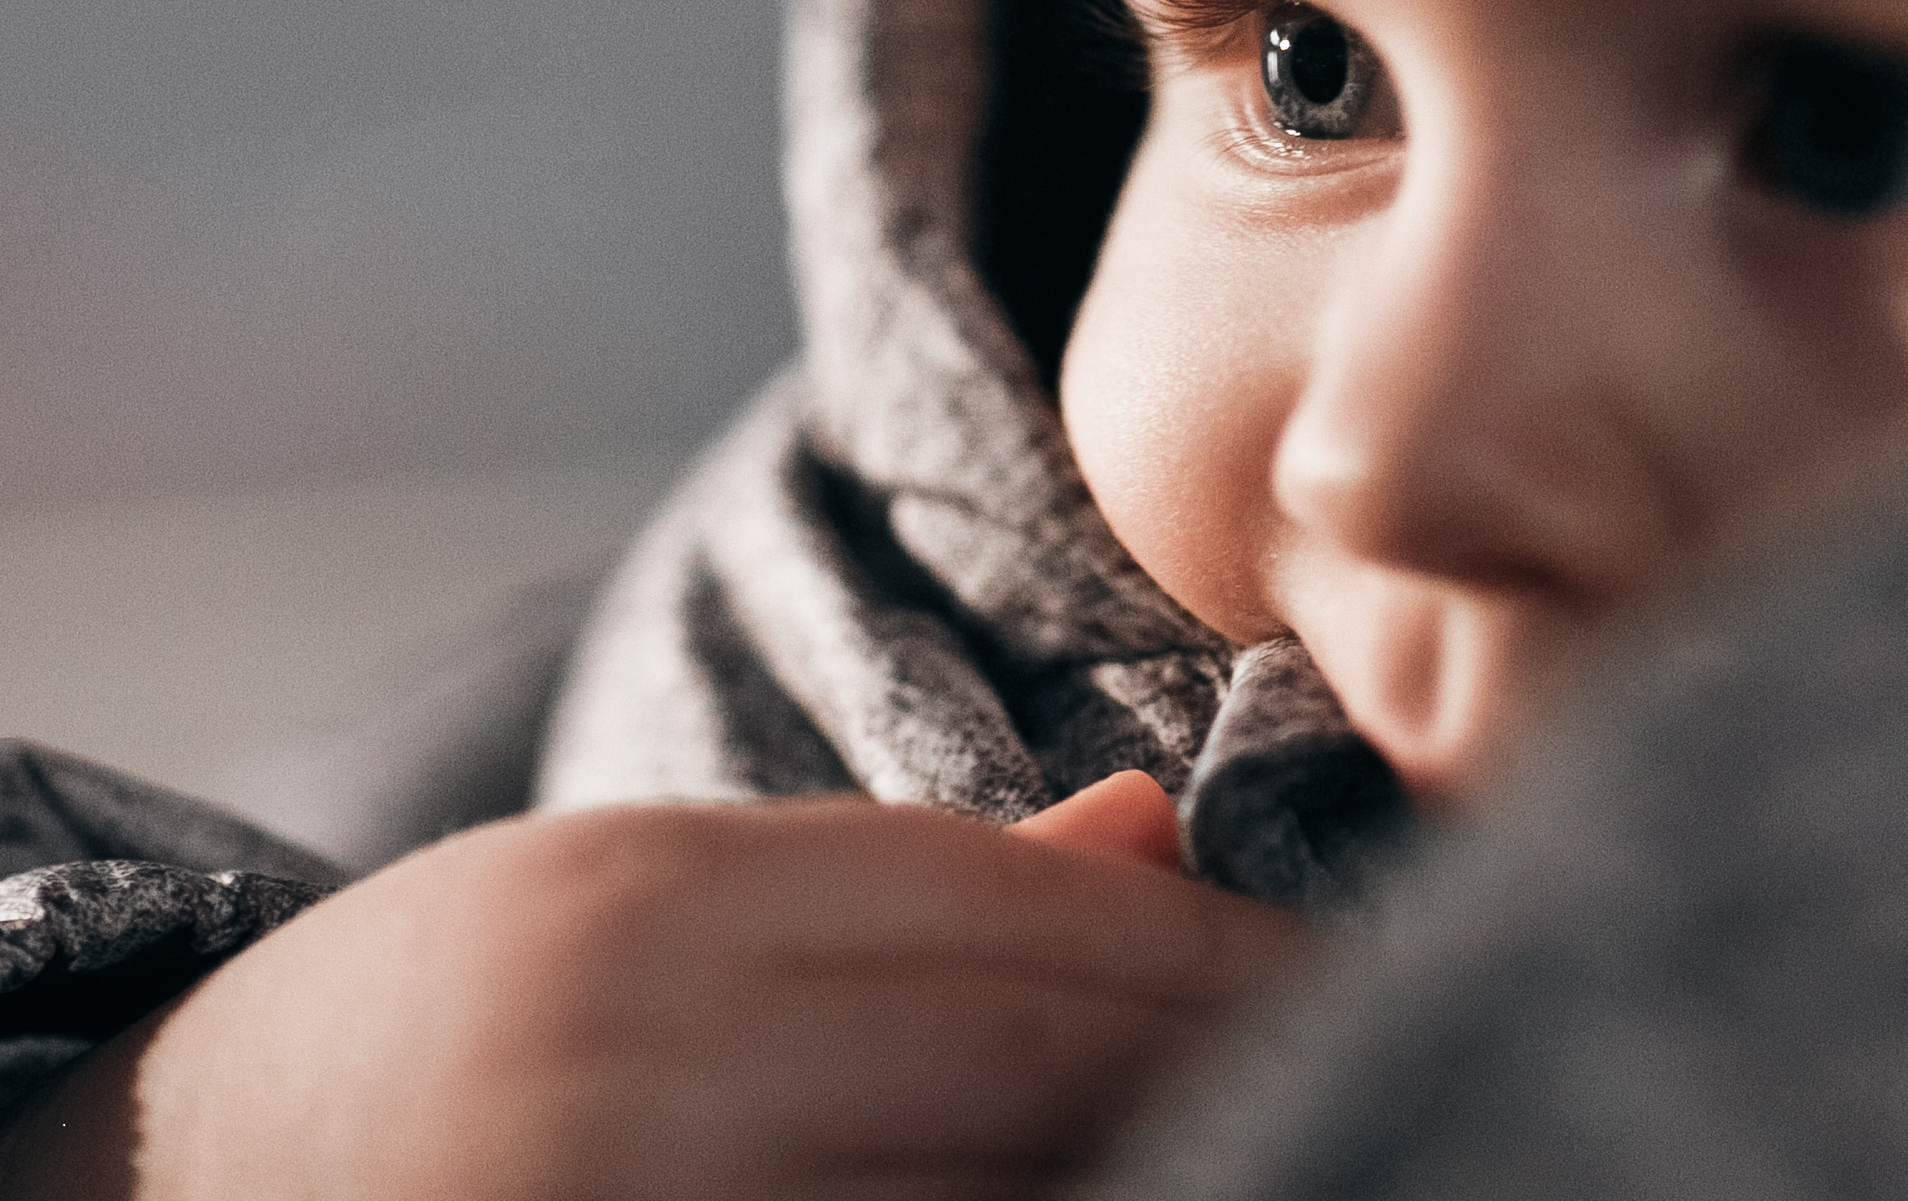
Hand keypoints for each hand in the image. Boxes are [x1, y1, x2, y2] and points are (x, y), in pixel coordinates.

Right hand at [1, 779, 1306, 1199]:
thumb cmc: (438, 1047)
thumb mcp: (645, 909)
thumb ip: (913, 885)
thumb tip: (1166, 835)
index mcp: (655, 908)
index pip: (1016, 914)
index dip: (1213, 950)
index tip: (1344, 963)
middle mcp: (643, 1073)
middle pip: (1035, 1056)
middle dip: (1223, 1054)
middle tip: (1376, 1047)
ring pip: (1005, 1195)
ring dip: (1147, 1156)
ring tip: (1276, 1127)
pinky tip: (1091, 1192)